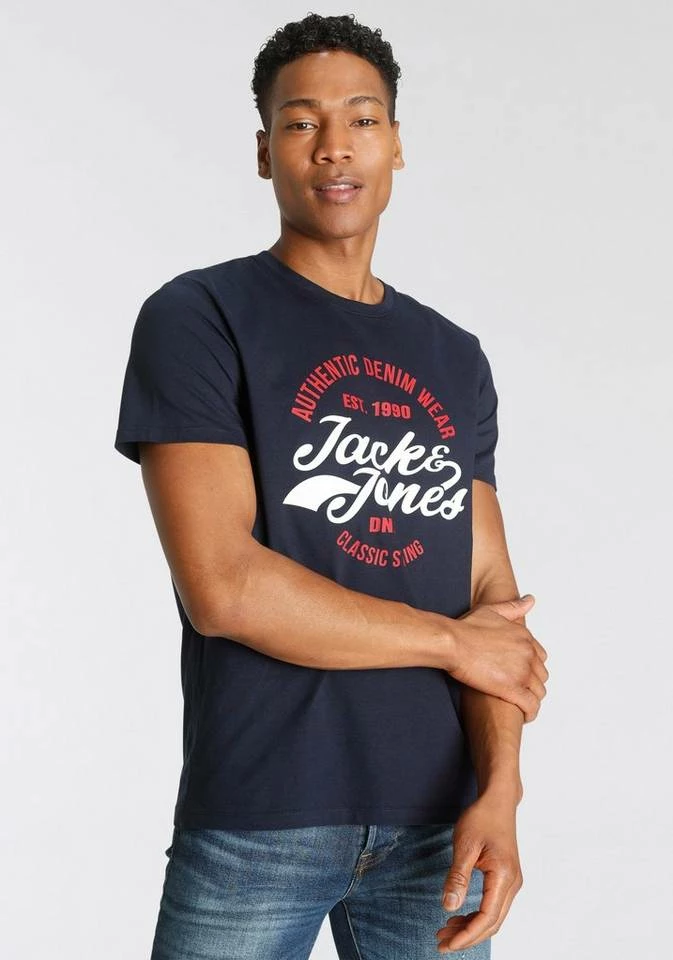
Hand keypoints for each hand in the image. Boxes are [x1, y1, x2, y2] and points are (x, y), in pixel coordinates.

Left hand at [436, 791, 522, 952]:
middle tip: (441, 943)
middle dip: (467, 937)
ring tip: (445, 931)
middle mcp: (513, 884)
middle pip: (492, 923)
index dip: (467, 935)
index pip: (487, 917)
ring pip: (493, 917)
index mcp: (504, 876)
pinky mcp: (506, 879)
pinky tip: (458, 916)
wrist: (498, 801)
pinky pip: (493, 906)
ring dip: (471, 928)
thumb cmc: (482, 818)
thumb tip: (448, 906)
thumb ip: (457, 877)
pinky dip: (476, 916)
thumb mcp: (465, 845)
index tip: (447, 944)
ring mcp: (512, 882)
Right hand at [446, 594, 548, 720]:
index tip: (522, 674)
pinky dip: (530, 712)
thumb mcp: (492, 610)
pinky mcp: (511, 688)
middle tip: (519, 690)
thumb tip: (530, 600)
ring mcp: (521, 671)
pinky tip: (524, 715)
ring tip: (521, 704)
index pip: (540, 657)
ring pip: (539, 692)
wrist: (452, 642)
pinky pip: (531, 705)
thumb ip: (514, 607)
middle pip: (541, 675)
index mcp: (524, 637)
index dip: (531, 667)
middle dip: (532, 684)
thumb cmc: (466, 627)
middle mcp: (528, 653)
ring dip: (532, 698)